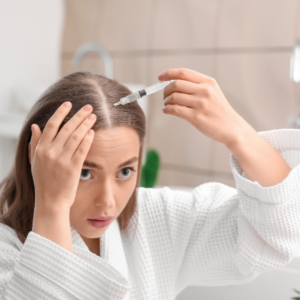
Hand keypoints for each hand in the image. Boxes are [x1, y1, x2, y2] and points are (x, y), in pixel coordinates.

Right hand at [29, 102, 96, 211]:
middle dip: (79, 115)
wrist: (50, 202)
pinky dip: (87, 140)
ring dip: (86, 124)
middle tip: (88, 107)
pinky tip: (92, 132)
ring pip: (76, 137)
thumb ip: (35, 143)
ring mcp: (62, 160)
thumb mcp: (34, 162)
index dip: (61, 113)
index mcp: (40, 149)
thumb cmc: (43, 182)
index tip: (69, 104)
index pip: (51, 125)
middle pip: (67, 128)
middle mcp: (50, 152)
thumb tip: (35, 126)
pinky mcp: (73, 168)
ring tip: (93, 116)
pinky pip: (82, 150)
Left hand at [159, 68, 290, 186]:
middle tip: (164, 96)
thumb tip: (174, 84)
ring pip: (173, 97)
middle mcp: (204, 91)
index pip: (183, 73)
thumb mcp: (213, 92)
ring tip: (167, 104)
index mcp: (208, 82)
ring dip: (166, 101)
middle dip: (166, 90)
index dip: (169, 74)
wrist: (233, 128)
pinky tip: (167, 110)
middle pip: (176, 84)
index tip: (160, 77)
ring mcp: (200, 104)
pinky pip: (174, 110)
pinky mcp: (196, 117)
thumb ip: (197, 86)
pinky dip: (167, 109)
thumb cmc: (220, 111)